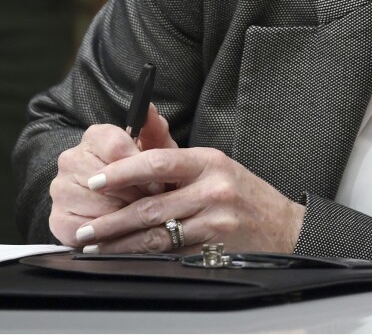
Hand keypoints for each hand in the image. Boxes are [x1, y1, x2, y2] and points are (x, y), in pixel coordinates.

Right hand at [49, 105, 177, 246]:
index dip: (139, 167)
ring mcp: (60, 188)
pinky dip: (105, 233)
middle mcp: (71, 159)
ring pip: (96, 203)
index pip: (115, 146)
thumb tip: (150, 109)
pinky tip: (118, 230)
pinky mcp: (57, 218)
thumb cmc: (146, 174)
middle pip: (105, 177)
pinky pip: (83, 228)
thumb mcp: (157, 151)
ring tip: (136, 214)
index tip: (156, 181)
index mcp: (96, 137)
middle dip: (133, 192)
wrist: (125, 204)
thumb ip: (155, 130)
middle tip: (148, 201)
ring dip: (121, 213)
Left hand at [71, 145, 304, 254]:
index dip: (123, 172)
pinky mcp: (215, 247)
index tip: (97, 180)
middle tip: (86, 227)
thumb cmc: (241, 193)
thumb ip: (173, 151)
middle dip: (112, 219)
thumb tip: (145, 115)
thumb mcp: (214, 165)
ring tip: (95, 247)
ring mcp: (215, 220)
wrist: (282, 227)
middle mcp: (214, 189)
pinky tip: (125, 258)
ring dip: (120, 243)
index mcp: (210, 162)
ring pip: (157, 234)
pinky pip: (170, 254)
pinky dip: (143, 258)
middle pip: (151, 205)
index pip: (159, 162)